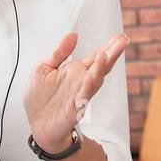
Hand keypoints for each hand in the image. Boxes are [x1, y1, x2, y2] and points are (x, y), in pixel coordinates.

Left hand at [24, 32, 127, 151]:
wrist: (38, 125)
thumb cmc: (40, 99)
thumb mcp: (44, 68)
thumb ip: (59, 52)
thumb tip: (72, 35)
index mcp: (76, 71)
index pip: (95, 56)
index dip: (108, 46)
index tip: (120, 36)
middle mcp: (81, 82)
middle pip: (101, 66)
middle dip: (111, 53)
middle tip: (122, 41)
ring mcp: (80, 95)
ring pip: (95, 80)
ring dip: (100, 68)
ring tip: (105, 55)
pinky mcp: (75, 108)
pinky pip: (84, 96)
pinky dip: (88, 86)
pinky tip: (92, 76)